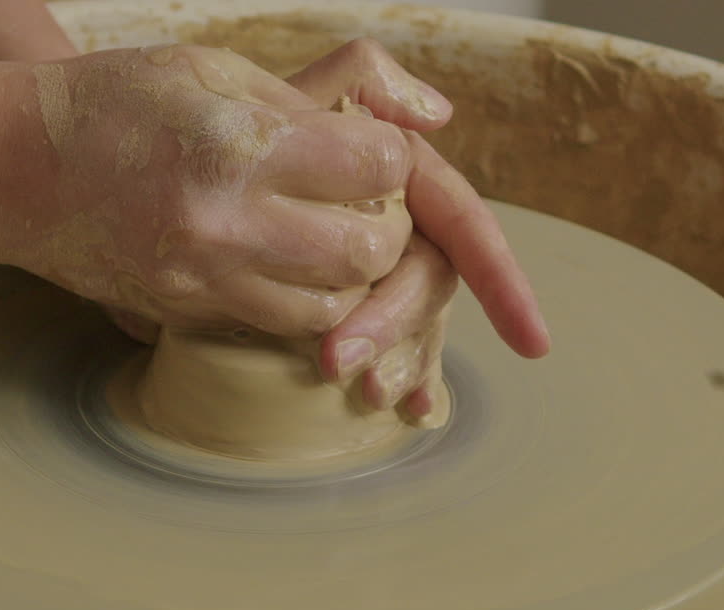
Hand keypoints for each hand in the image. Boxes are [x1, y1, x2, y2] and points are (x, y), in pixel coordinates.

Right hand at [8, 44, 417, 338]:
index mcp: (241, 144)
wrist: (11, 168)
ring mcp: (203, 279)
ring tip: (326, 239)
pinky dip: (301, 304)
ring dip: (349, 278)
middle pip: (367, 252)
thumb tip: (427, 117)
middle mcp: (227, 222)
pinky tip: (284, 268)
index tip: (371, 153)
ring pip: (330, 309)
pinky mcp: (184, 313)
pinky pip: (276, 328)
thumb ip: (322, 92)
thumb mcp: (216, 68)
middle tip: (363, 206)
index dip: (391, 159)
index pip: (377, 169)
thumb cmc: (116, 102)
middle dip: (386, 229)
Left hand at [287, 39, 550, 424]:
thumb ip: (363, 83)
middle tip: (338, 358)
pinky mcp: (357, 304)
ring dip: (398, 360)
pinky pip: (391, 347)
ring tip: (367, 393)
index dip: (501, 281)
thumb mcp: (299, 98)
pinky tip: (409, 411)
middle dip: (394, 323)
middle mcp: (404, 226)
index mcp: (405, 179)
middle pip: (426, 284)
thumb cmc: (252, 134)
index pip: (464, 227)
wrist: (195, 173)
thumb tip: (437, 115)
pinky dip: (405, 378)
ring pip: (412, 325)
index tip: (528, 341)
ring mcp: (382, 270)